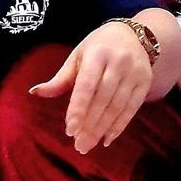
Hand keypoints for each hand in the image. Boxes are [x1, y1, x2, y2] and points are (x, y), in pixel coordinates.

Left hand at [29, 22, 154, 153]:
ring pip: (117, 106)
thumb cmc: (98, 47)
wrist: (133, 35)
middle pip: (102, 99)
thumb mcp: (78, 56)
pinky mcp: (145, 81)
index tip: (70, 130)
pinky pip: (132, 108)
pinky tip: (107, 139)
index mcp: (98, 53)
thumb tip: (35, 92)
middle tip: (78, 145)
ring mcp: (135, 71)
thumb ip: (60, 78)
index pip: (87, 85)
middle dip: (90, 125)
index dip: (78, 108)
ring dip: (102, 129)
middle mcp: (118, 61)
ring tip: (88, 145)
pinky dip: (119, 125)